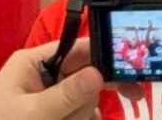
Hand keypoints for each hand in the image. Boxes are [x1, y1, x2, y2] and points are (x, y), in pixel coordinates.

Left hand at [0, 39, 140, 119]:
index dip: (104, 56)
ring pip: (84, 101)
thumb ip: (66, 95)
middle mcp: (44, 76)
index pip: (77, 48)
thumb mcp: (31, 114)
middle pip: (86, 77)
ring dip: (78, 116)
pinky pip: (77, 115)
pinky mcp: (51, 116)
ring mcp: (48, 98)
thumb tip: (99, 74)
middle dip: (87, 98)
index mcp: (34, 62)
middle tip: (118, 102)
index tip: (129, 68)